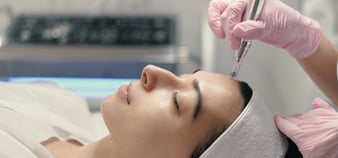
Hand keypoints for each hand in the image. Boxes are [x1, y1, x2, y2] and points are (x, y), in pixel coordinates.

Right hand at [208, 0, 322, 58]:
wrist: (292, 34)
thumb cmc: (287, 24)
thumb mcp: (272, 26)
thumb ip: (254, 29)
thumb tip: (238, 31)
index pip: (233, 7)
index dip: (231, 23)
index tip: (235, 36)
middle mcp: (245, 2)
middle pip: (222, 12)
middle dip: (227, 29)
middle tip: (234, 43)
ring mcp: (241, 11)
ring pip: (219, 16)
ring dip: (223, 31)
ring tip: (233, 43)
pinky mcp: (239, 20)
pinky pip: (224, 23)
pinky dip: (225, 32)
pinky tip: (232, 39)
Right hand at [275, 98, 337, 157]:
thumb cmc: (334, 151)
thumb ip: (298, 152)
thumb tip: (291, 154)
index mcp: (300, 134)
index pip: (282, 124)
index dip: (277, 123)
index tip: (275, 122)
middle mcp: (307, 123)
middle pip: (292, 119)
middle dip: (290, 123)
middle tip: (292, 131)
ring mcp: (318, 117)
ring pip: (304, 114)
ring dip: (302, 119)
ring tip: (304, 127)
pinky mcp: (329, 114)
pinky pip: (319, 106)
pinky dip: (316, 105)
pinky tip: (314, 104)